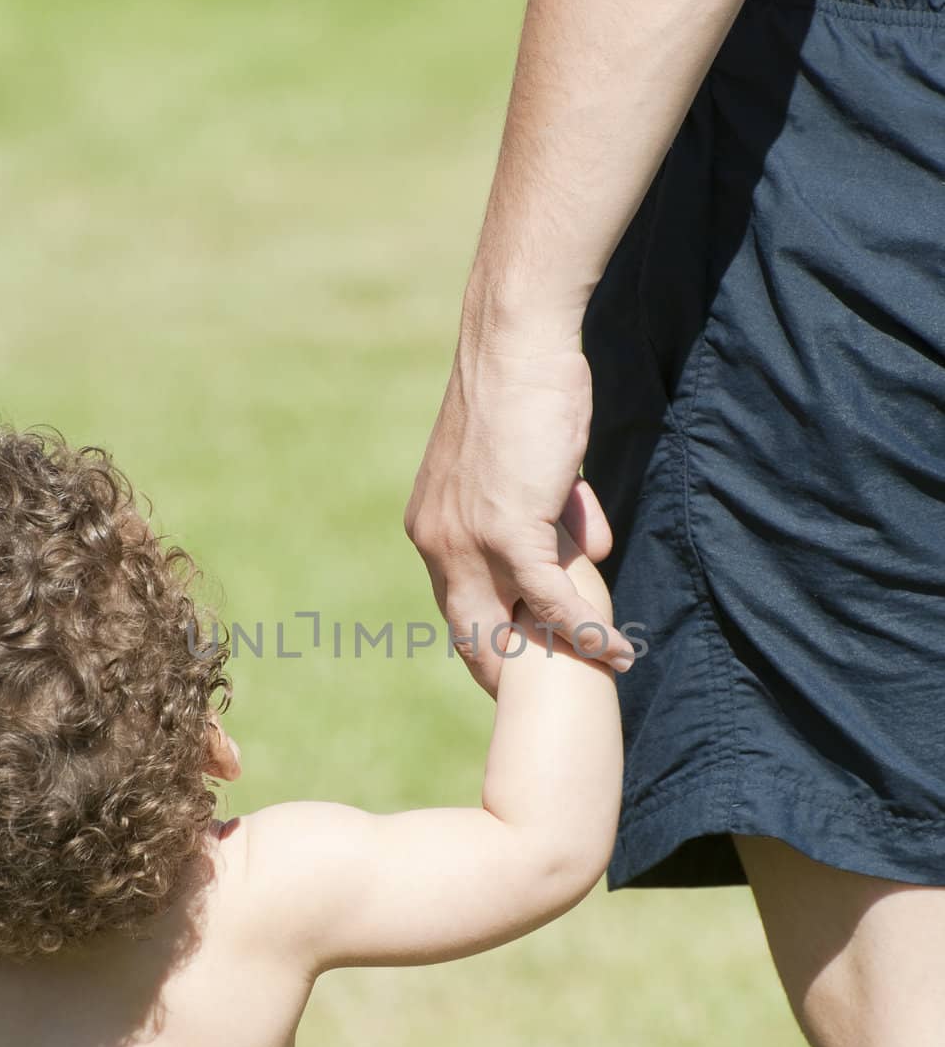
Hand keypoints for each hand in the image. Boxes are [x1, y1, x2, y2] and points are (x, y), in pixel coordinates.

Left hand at [404, 338, 635, 698]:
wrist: (514, 344)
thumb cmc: (526, 392)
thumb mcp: (528, 466)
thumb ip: (550, 514)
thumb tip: (587, 548)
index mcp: (430, 527)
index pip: (454, 604)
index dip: (485, 642)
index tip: (516, 670)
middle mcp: (438, 541)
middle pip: (470, 632)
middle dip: (507, 672)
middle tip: (546, 702)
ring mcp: (470, 540)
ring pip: (513, 624)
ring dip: (560, 657)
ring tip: (599, 673)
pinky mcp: (508, 531)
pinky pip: (549, 601)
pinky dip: (585, 632)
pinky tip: (616, 652)